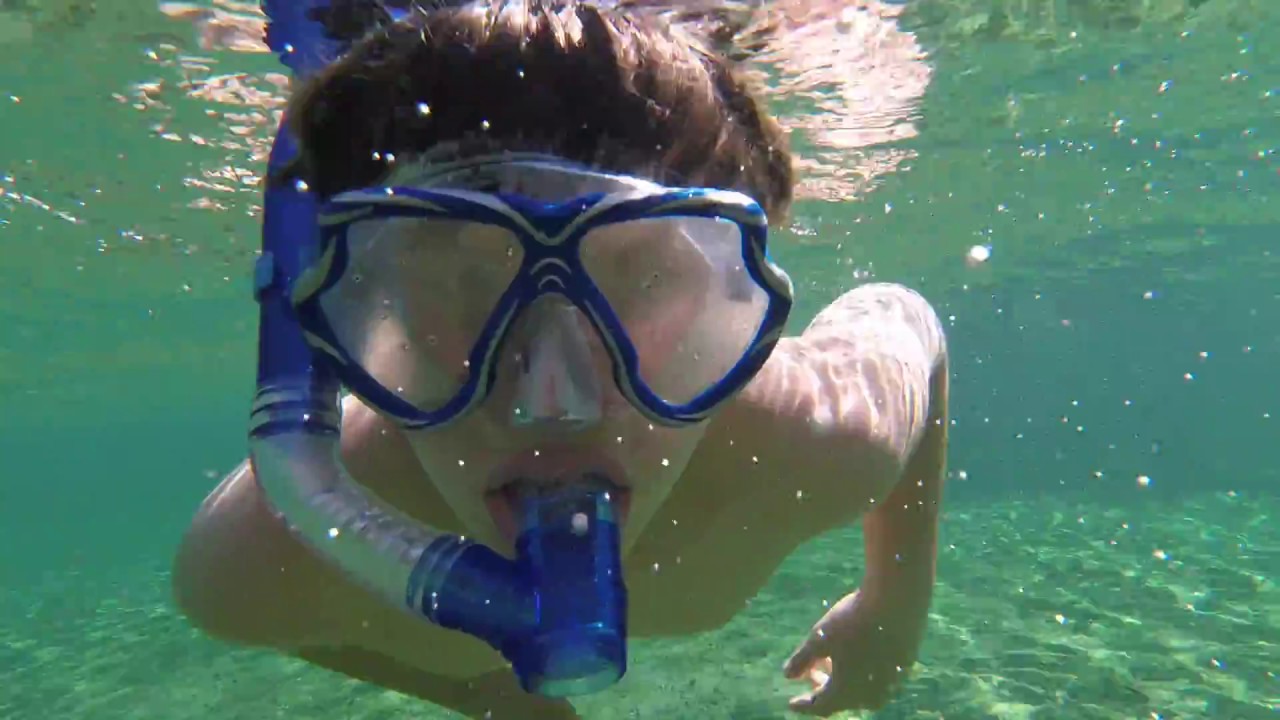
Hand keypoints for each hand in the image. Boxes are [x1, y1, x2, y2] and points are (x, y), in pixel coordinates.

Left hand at [782, 589, 926, 715]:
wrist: (897, 602)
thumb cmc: (852, 621)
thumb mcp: (819, 639)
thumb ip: (802, 660)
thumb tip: (787, 675)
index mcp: (847, 692)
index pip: (821, 706)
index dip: (805, 705)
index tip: (792, 703)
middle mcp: (870, 695)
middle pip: (841, 699)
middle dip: (823, 689)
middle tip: (810, 675)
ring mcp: (890, 683)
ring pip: (860, 690)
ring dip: (842, 680)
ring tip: (830, 660)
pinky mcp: (904, 667)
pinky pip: (876, 679)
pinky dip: (860, 673)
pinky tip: (855, 654)